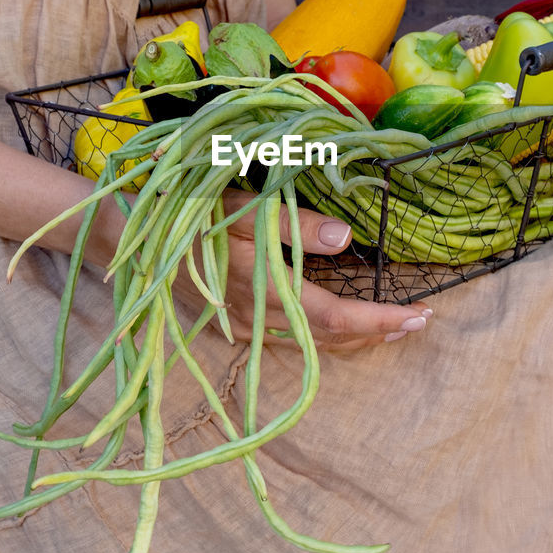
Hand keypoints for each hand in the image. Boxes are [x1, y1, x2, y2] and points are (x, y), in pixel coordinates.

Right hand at [178, 190, 431, 351]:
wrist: (131, 241)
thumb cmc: (186, 214)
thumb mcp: (239, 208)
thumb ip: (291, 225)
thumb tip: (346, 239)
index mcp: (263, 287)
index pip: (334, 317)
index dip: (379, 321)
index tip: (420, 316)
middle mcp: (258, 316)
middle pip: (330, 338)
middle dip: (379, 333)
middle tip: (420, 321)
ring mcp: (246, 325)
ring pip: (313, 344)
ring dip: (357, 338)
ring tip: (394, 326)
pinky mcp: (237, 324)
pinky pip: (292, 340)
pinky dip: (326, 336)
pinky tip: (342, 326)